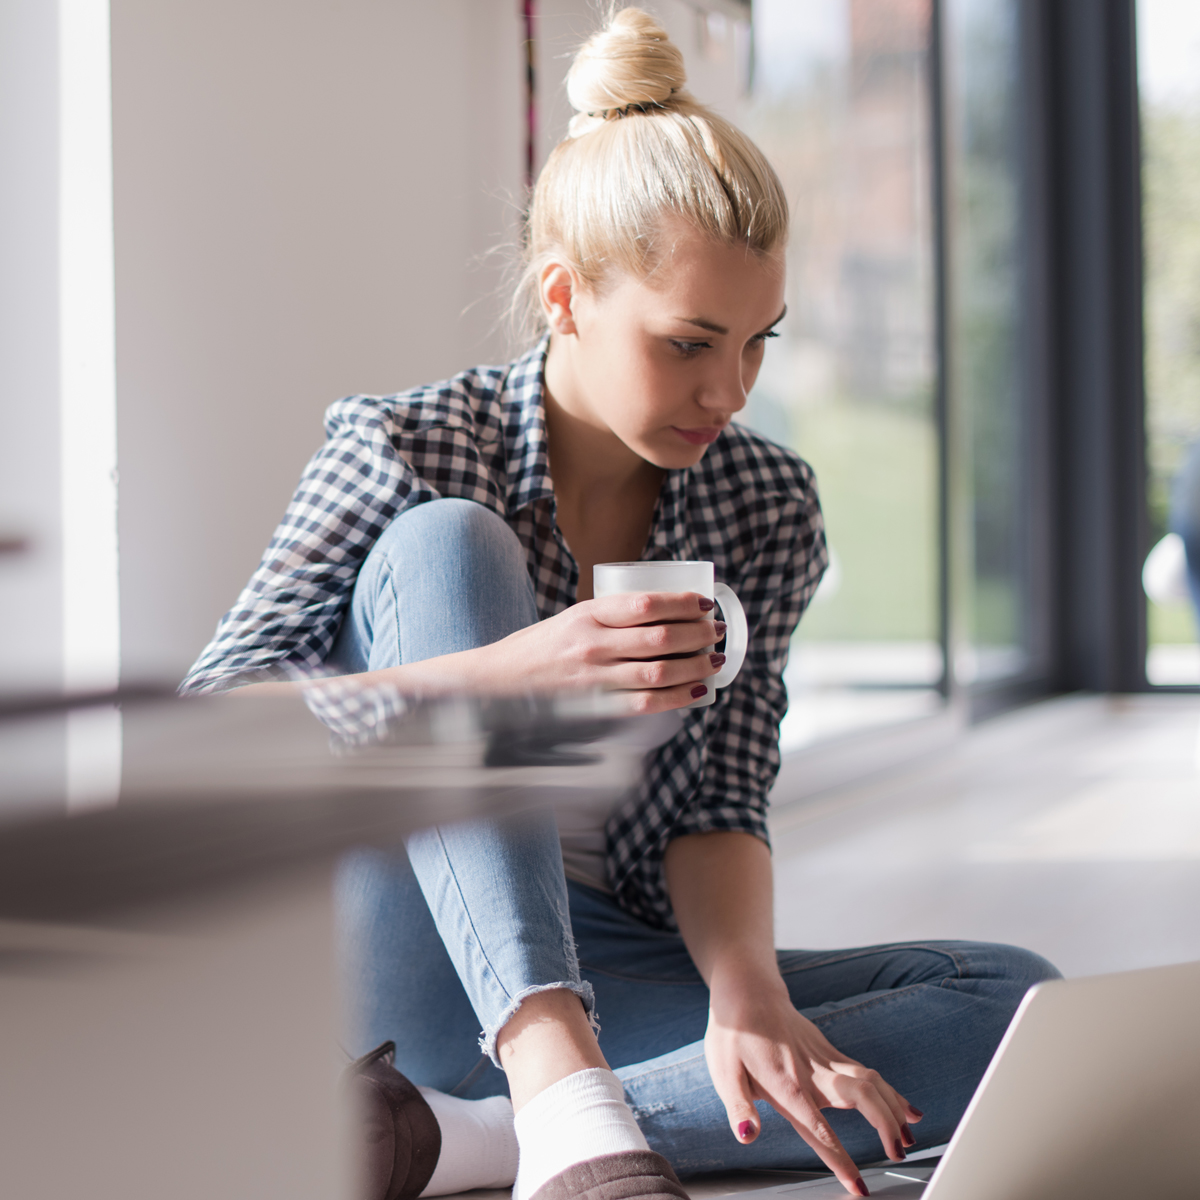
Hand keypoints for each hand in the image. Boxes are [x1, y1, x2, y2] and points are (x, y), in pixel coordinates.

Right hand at [486, 591, 723, 712]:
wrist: (498, 685)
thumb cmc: (540, 649)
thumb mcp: (572, 619)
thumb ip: (610, 618)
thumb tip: (666, 617)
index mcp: (587, 614)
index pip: (646, 604)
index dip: (683, 603)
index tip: (703, 604)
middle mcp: (592, 644)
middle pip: (661, 637)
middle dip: (698, 634)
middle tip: (715, 632)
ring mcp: (595, 678)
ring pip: (660, 671)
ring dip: (696, 666)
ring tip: (714, 660)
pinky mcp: (596, 707)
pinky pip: (646, 704)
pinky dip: (678, 697)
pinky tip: (697, 691)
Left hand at [705, 977, 922, 1195]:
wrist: (746, 991)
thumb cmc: (732, 1035)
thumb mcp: (723, 1073)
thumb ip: (739, 1107)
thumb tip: (747, 1136)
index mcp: (786, 1085)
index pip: (818, 1129)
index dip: (840, 1160)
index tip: (859, 1188)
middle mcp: (812, 1072)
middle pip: (861, 1094)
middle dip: (885, 1125)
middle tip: (899, 1155)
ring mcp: (824, 1058)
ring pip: (870, 1080)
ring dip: (893, 1108)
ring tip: (910, 1139)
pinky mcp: (829, 1050)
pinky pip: (866, 1071)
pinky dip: (889, 1091)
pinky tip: (905, 1108)